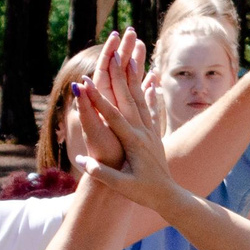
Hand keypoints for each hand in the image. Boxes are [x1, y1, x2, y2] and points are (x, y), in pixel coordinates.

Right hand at [75, 36, 193, 216]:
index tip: (85, 82)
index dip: (97, 99)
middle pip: (128, 99)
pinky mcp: (154, 134)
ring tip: (129, 57)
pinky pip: (150, 108)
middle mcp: (143, 132)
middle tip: (112, 52)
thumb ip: (101, 172)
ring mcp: (150, 132)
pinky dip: (148, 92)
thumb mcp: (121, 186)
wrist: (169, 197)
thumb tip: (81, 160)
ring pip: (140, 99)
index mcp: (133, 142)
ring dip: (133, 77)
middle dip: (119, 75)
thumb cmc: (144, 193)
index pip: (112, 116)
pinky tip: (150, 79)